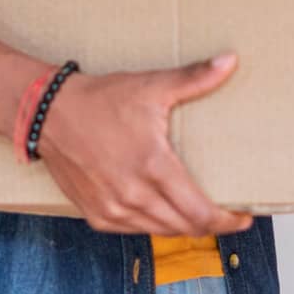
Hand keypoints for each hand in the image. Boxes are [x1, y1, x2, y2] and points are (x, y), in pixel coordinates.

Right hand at [36, 53, 254, 236]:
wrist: (49, 113)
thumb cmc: (101, 99)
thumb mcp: (152, 86)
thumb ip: (195, 78)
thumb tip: (230, 61)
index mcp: (153, 166)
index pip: (199, 212)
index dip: (226, 221)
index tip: (244, 217)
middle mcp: (133, 195)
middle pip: (184, 227)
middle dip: (211, 225)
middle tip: (228, 215)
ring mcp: (113, 209)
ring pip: (160, 231)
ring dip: (183, 227)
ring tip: (201, 215)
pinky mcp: (96, 215)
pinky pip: (134, 230)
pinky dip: (153, 225)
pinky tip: (164, 213)